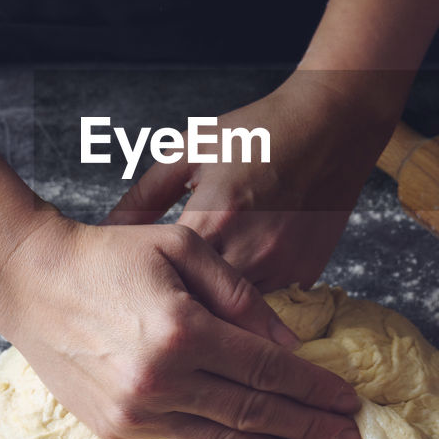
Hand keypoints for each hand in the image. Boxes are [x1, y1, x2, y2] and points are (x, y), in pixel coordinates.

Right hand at [0, 211, 362, 438]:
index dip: (315, 391)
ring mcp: (136, 414)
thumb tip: (290, 344)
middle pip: (255, 416)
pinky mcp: (117, 432)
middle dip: (311, 433)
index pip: (267, 372)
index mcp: (181, 331)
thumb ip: (239, 295)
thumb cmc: (108, 255)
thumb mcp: (180, 248)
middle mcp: (161, 381)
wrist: (30, 282)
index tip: (351, 403)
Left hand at [103, 70, 404, 290]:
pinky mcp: (307, 272)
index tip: (128, 292)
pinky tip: (234, 286)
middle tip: (154, 310)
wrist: (331, 125)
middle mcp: (250, 249)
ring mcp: (283, 265)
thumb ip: (145, 195)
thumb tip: (107, 232)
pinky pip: (268, 303)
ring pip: (236, 313)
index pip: (167, 278)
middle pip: (201, 306)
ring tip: (191, 303)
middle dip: (178, 307)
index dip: (146, 287)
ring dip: (214, 309)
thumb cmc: (257, 131)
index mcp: (214, 216)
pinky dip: (248, 301)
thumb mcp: (191, 150)